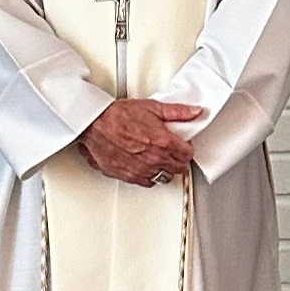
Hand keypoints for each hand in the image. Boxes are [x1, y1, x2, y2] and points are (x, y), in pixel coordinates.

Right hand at [79, 98, 203, 187]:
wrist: (95, 124)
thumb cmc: (118, 115)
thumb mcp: (152, 107)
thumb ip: (177, 112)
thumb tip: (194, 112)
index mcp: (163, 142)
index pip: (187, 154)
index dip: (186, 148)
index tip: (182, 145)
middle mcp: (154, 159)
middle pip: (178, 168)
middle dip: (178, 160)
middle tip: (173, 152)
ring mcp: (142, 170)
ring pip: (164, 177)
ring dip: (165, 169)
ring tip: (160, 159)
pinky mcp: (129, 176)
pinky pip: (147, 182)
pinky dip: (149, 176)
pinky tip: (146, 167)